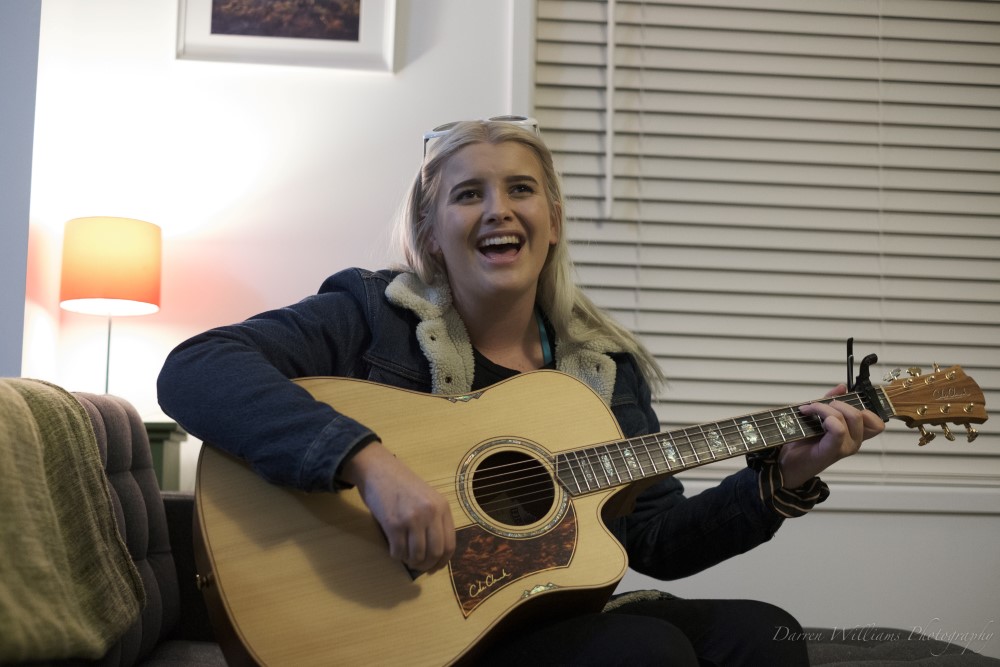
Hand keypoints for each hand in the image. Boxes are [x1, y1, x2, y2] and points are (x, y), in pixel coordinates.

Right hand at [340, 441, 455, 572]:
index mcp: (442, 507)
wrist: (378, 469)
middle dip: (426, 565)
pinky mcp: (393, 524)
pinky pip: (398, 551)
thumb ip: (434, 520)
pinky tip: (394, 549)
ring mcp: (412, 518)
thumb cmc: (402, 484)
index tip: (435, 567)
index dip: (442, 561)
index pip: (450, 544)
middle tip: (418, 566)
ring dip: (410, 561)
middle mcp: (430, 513)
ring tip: (404, 555)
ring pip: (416, 555)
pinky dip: (396, 555)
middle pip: (435, 553)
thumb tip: (435, 554)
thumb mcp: (427, 498)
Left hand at [778, 384, 885, 488]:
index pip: (876, 422)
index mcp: (855, 434)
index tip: (841, 401)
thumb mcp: (818, 415)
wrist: (787, 461)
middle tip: (817, 406)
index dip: (864, 407)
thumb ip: (831, 401)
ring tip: (808, 410)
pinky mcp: (832, 451)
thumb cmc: (803, 440)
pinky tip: (808, 415)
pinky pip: (839, 429)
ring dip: (825, 407)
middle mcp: (854, 442)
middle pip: (860, 414)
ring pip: (848, 417)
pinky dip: (824, 416)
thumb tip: (842, 387)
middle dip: (838, 403)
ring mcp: (845, 448)